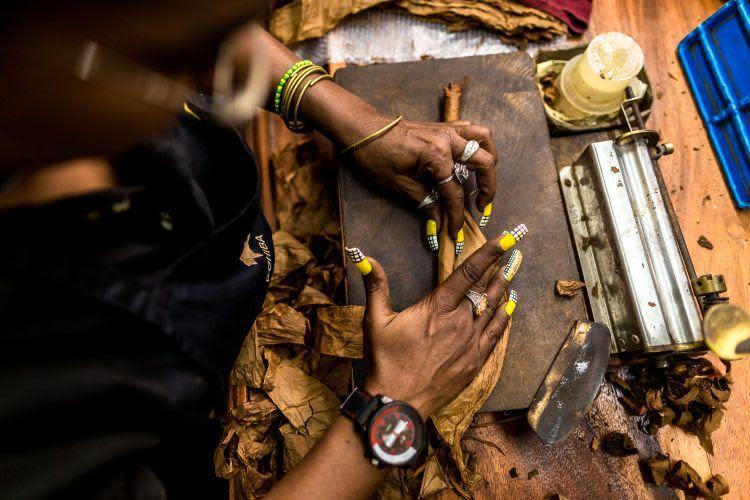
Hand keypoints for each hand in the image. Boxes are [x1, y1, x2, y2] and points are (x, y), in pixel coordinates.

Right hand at [345, 227, 525, 418]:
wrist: (398, 403)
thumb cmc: (385, 361)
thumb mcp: (375, 320)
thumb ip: (376, 285)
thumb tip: (365, 258)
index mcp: (437, 308)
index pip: (469, 272)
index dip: (490, 252)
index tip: (507, 238)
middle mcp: (460, 322)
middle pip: (486, 288)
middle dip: (502, 267)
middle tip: (516, 251)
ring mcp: (470, 343)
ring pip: (495, 309)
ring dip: (505, 289)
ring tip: (514, 271)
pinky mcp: (475, 362)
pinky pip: (497, 334)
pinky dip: (505, 317)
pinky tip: (509, 307)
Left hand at [348, 114, 498, 249]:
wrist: (363, 130)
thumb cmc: (376, 156)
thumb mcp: (399, 185)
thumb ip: (425, 203)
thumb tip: (438, 225)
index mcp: (437, 156)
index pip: (454, 193)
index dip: (456, 217)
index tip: (456, 233)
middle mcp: (448, 140)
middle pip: (484, 163)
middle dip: (487, 188)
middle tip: (481, 207)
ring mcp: (448, 130)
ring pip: (484, 139)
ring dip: (489, 160)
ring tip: (484, 180)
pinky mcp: (443, 126)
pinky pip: (472, 131)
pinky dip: (478, 144)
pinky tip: (471, 159)